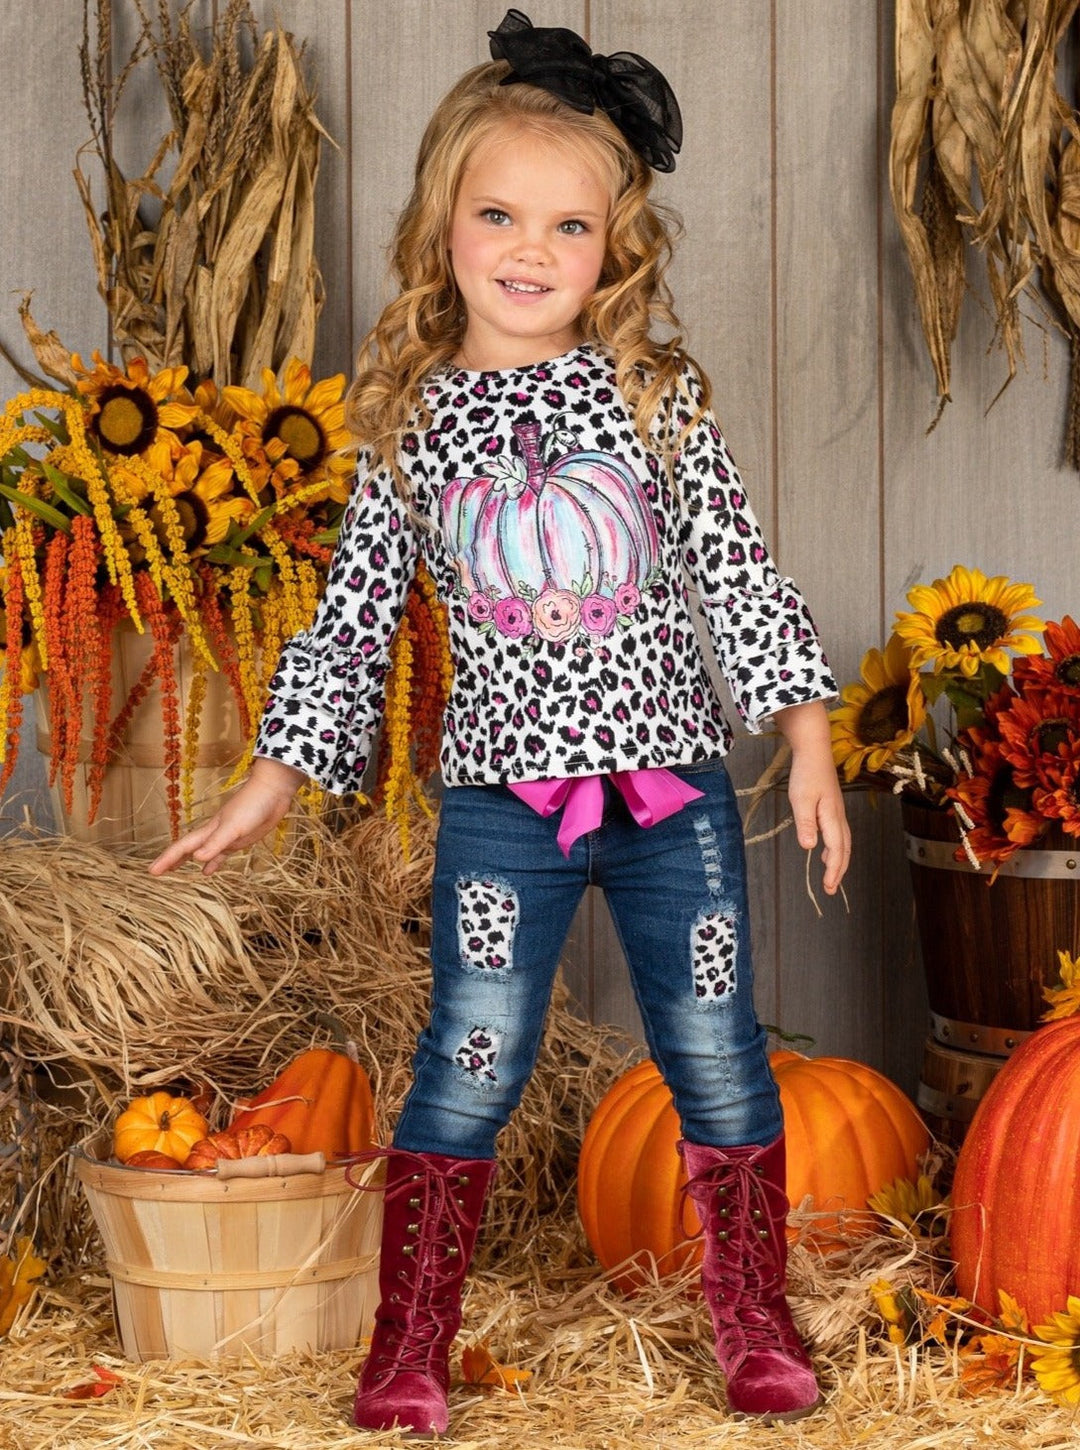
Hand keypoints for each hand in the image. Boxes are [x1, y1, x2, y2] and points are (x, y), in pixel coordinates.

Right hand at [148, 756, 306, 876]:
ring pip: (202, 852)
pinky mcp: (240, 839)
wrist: (273, 791)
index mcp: (209, 830)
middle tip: (156, 872)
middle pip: (188, 849)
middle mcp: (214, 833)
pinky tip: (207, 871)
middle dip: (172, 860)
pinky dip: (213, 862)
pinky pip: (221, 854)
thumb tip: (196, 858)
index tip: (151, 871)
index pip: (182, 847)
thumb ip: (216, 843)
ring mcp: (226, 836)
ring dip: (189, 861)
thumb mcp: (234, 827)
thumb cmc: (252, 805)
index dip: (167, 859)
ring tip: (176, 872)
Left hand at [773, 701, 850, 895]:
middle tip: (831, 888)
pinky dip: (836, 846)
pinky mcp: (833, 806)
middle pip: (844, 849)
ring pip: (843, 842)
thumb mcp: (801, 799)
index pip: (836, 850)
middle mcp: (838, 816)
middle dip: (838, 870)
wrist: (815, 750)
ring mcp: (837, 811)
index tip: (827, 886)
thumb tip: (809, 847)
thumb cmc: (806, 773)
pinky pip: (839, 833)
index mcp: (832, 817)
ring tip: (830, 875)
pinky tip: (825, 849)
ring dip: (838, 860)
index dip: (832, 870)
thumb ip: (805, 823)